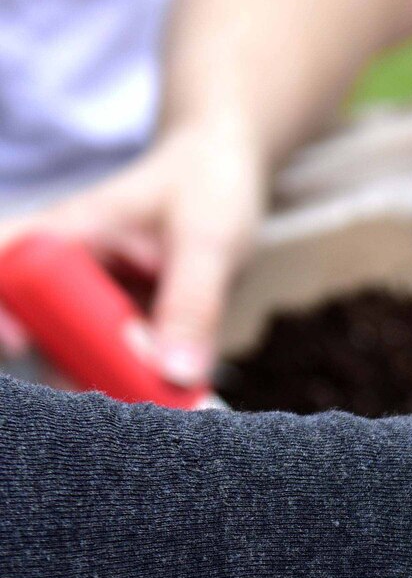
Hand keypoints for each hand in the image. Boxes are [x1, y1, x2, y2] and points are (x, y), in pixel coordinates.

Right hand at [0, 120, 265, 384]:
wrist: (223, 174)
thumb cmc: (207, 186)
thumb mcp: (209, 241)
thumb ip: (192, 304)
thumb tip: (174, 373)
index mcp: (68, 234)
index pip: (3, 264)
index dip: (1, 306)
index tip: (20, 342)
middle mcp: (68, 269)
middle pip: (35, 326)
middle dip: (67, 366)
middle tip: (120, 393)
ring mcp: (91, 299)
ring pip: (76, 355)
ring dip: (109, 383)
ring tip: (157, 402)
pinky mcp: (120, 322)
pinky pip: (116, 361)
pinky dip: (138, 382)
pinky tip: (173, 396)